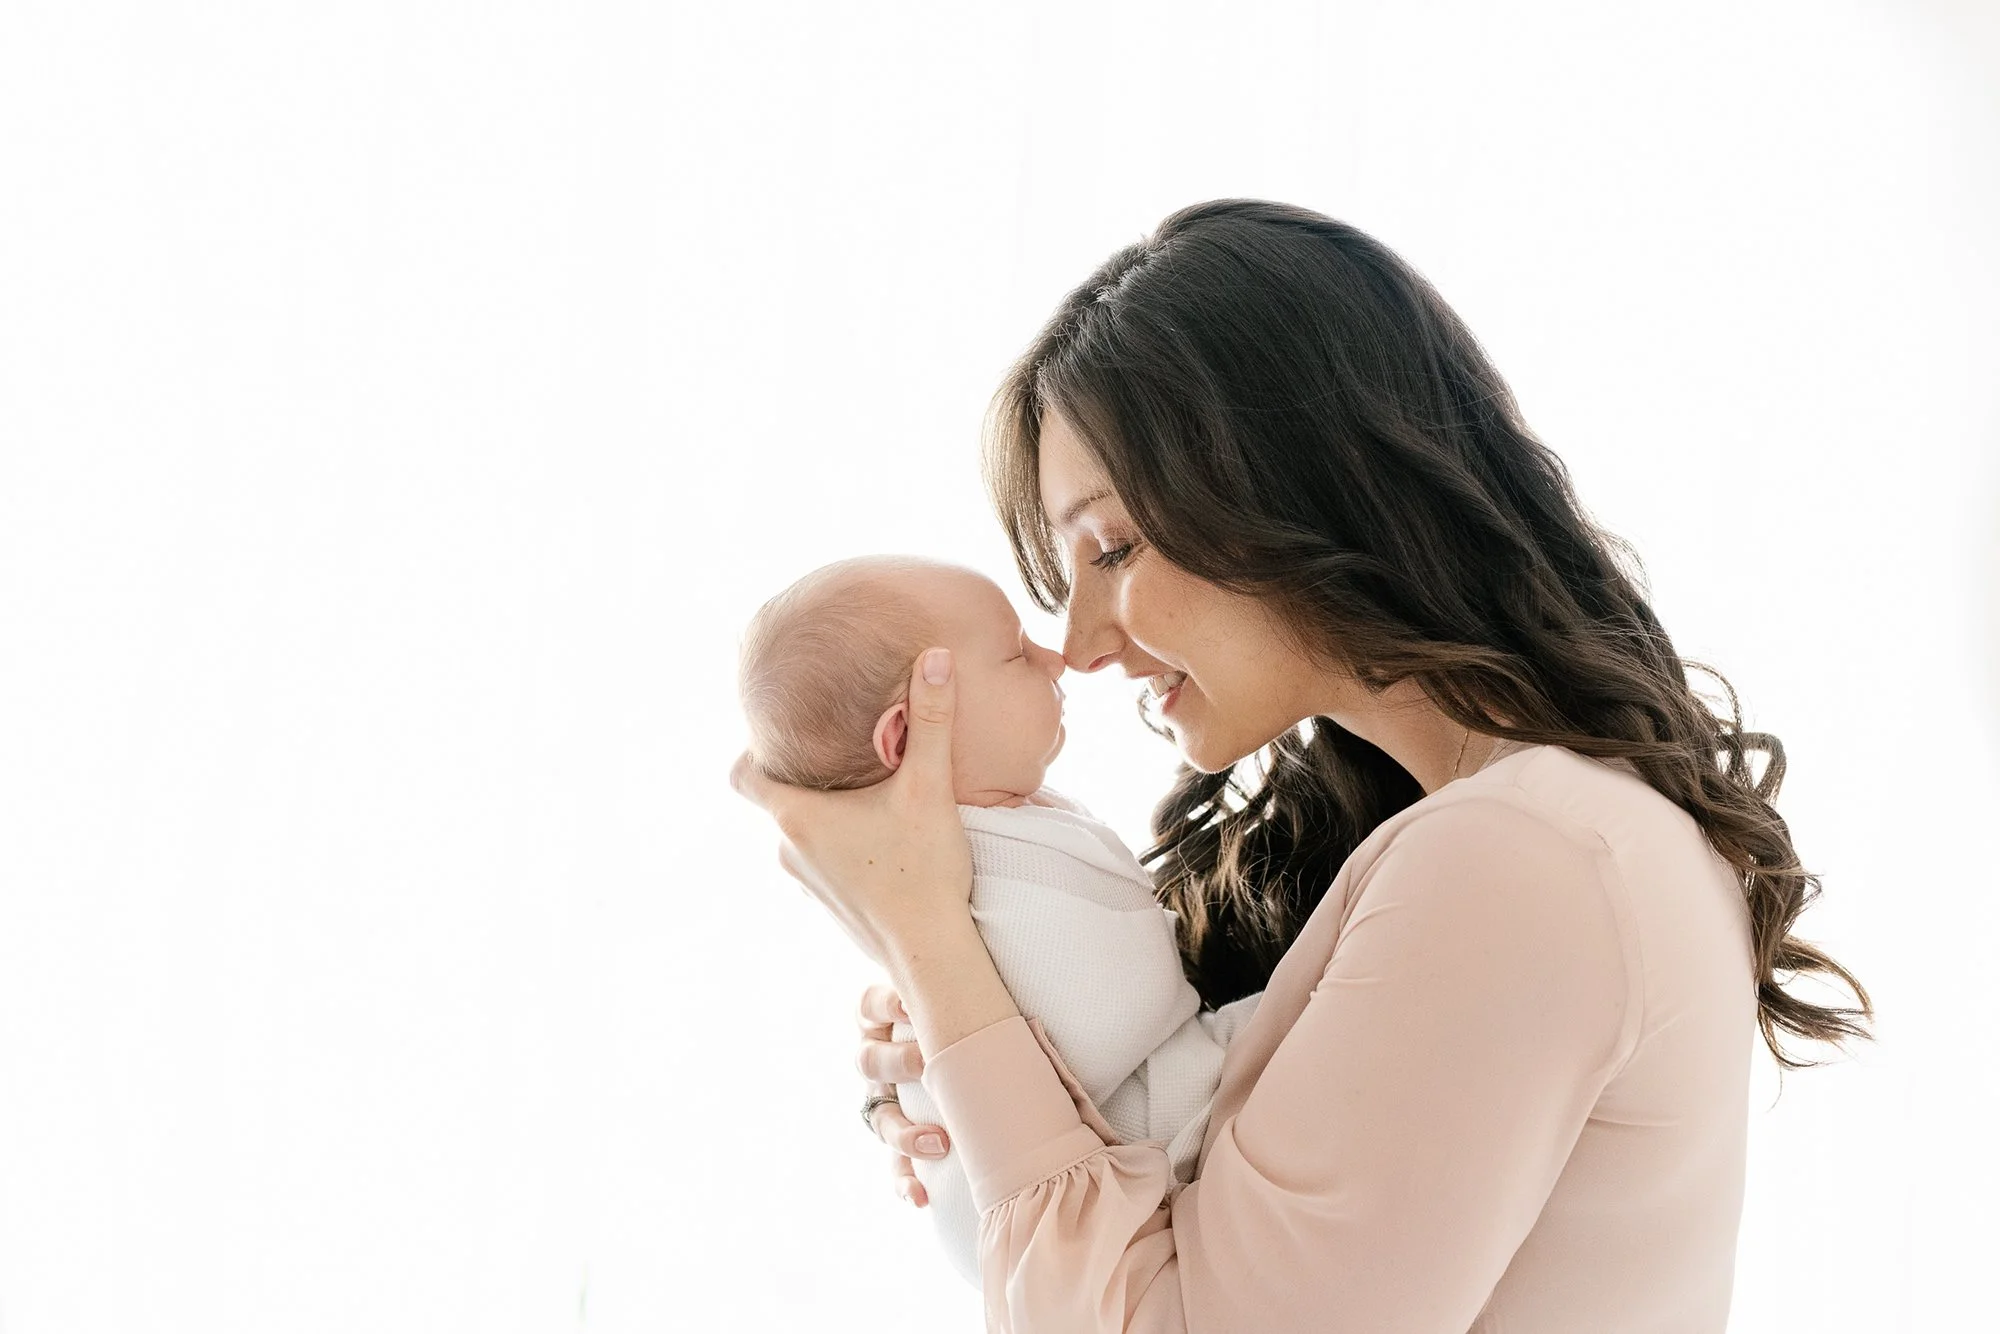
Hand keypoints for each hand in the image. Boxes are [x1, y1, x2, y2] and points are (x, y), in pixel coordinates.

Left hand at [729, 646, 974, 969]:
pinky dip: (841, 846)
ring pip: (802, 835)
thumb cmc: (924, 870)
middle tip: (839, 751)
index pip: (742, 775)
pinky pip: (823, 864)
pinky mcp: (832, 906)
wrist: (932, 953)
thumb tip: (935, 655)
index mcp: (798, 817)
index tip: (781, 732)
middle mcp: (790, 852)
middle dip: (805, 776)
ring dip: (826, 814)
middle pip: (779, 801)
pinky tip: (881, 839)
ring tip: (865, 793)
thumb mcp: (930, 786)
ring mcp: (807, 885)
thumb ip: (932, 719)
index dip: (753, 750)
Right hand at [857, 982, 950, 1206]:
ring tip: (940, 1144)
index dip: (885, 1006)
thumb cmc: (963, 1014)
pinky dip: (905, 1181)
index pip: (870, 1006)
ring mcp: (884, 1100)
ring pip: (879, 1119)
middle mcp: (876, 1058)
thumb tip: (1000, 993)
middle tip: (928, 1064)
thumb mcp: (953, 1002)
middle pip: (870, 1062)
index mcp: (882, 1018)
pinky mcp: (898, 1137)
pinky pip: (893, 1164)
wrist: (967, 1046)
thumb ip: (961, 997)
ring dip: (906, 1134)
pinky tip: (920, 1197)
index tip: (908, 1006)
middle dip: (901, 1064)